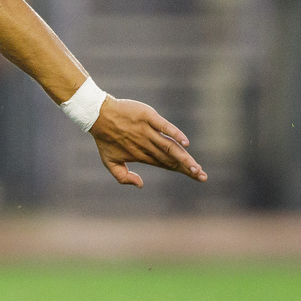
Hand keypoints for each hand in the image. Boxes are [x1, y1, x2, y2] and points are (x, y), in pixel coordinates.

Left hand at [90, 96, 207, 185]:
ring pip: (169, 146)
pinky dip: (175, 134)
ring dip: (183, 157)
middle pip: (171, 158)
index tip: (197, 176)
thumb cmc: (104, 140)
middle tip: (202, 176)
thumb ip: (123, 177)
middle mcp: (147, 145)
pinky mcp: (148, 117)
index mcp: (142, 156)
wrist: (98, 116)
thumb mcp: (109, 162)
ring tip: (196, 167)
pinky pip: (164, 126)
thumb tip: (141, 185)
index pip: (167, 165)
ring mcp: (148, 131)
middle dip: (188, 168)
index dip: (182, 171)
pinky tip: (185, 143)